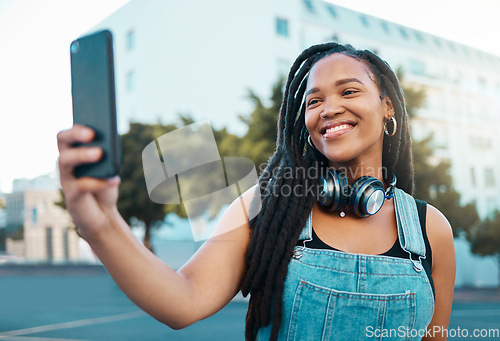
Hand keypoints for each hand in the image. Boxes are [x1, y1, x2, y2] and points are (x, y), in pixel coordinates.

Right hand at [57, 124, 120, 241]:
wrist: (102, 215)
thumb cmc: (104, 184)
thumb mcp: (109, 167)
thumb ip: (107, 154)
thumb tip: (109, 143)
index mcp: (73, 151)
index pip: (67, 133)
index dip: (76, 127)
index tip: (89, 123)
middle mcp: (66, 162)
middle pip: (62, 142)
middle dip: (75, 135)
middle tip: (92, 134)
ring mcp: (66, 178)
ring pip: (65, 161)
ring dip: (82, 155)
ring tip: (100, 153)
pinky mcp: (72, 196)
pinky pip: (82, 185)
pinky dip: (100, 182)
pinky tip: (115, 180)